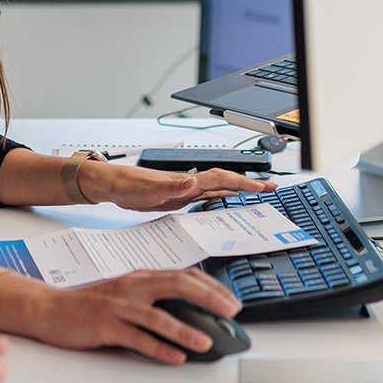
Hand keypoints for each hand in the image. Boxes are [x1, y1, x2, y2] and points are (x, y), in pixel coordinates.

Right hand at [26, 268, 239, 364]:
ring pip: (158, 316)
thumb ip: (151, 296)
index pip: (183, 275)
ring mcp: (118, 306)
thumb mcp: (124, 293)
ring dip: (185, 329)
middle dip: (209, 298)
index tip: (231, 300)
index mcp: (139, 277)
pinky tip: (174, 357)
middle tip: (231, 312)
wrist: (48, 307)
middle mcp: (132, 287)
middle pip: (177, 285)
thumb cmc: (87, 303)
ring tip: (205, 342)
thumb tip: (185, 308)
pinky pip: (136, 337)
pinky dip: (158, 348)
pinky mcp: (104, 325)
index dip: (211, 286)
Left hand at [87, 161, 276, 211]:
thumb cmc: (126, 184)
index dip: (242, 183)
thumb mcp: (147, 189)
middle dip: (248, 184)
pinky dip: (222, 198)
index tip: (262, 187)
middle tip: (271, 187)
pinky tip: (227, 202)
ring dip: (238, 190)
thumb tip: (191, 181)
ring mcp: (185, 190)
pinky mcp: (178, 197)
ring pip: (218, 188)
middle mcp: (188, 183)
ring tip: (258, 193)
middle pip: (225, 181)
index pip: (221, 180)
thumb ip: (169, 186)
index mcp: (185, 181)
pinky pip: (207, 197)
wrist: (111, 185)